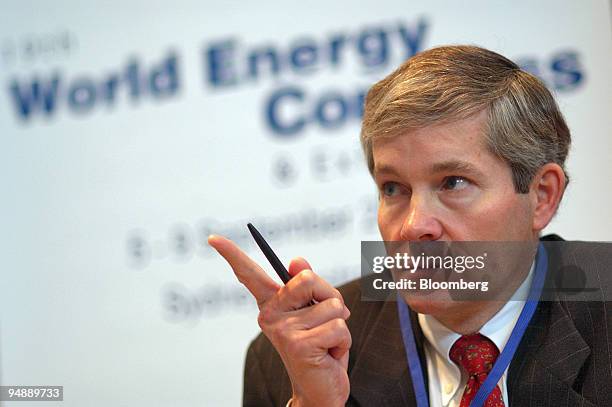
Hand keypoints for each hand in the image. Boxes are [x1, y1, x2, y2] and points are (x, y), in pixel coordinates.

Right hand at [208, 235, 351, 406]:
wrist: (320, 390)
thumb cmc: (320, 346)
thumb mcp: (316, 312)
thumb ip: (308, 286)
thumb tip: (296, 260)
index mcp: (272, 304)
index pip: (249, 275)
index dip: (232, 254)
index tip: (213, 238)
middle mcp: (270, 315)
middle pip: (309, 278)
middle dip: (330, 297)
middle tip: (326, 320)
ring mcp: (283, 331)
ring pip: (333, 305)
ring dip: (340, 324)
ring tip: (327, 342)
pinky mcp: (300, 345)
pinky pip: (339, 326)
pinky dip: (344, 341)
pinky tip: (329, 354)